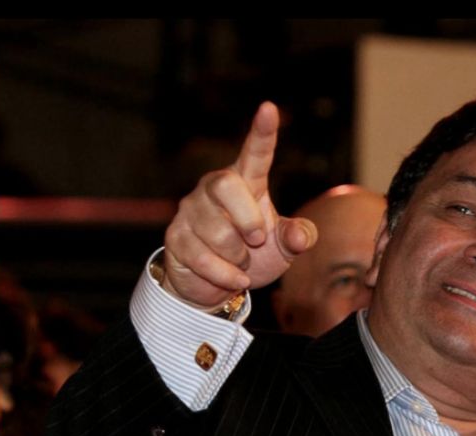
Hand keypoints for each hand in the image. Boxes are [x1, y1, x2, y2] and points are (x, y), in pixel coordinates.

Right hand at [162, 101, 316, 308]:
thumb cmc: (254, 256)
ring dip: (238, 257)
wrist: (217, 287)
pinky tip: (234, 278)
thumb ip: (297, 237)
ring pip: (216, 230)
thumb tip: (300, 237)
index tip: (269, 109)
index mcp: (246, 183)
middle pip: (226, 185)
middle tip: (257, 239)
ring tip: (241, 262)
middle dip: (246, 217)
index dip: (262, 133)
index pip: (254, 154)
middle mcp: (214, 189)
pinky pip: (202, 257)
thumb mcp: (284, 248)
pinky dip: (225, 275)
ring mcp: (190, 211)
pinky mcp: (175, 237)